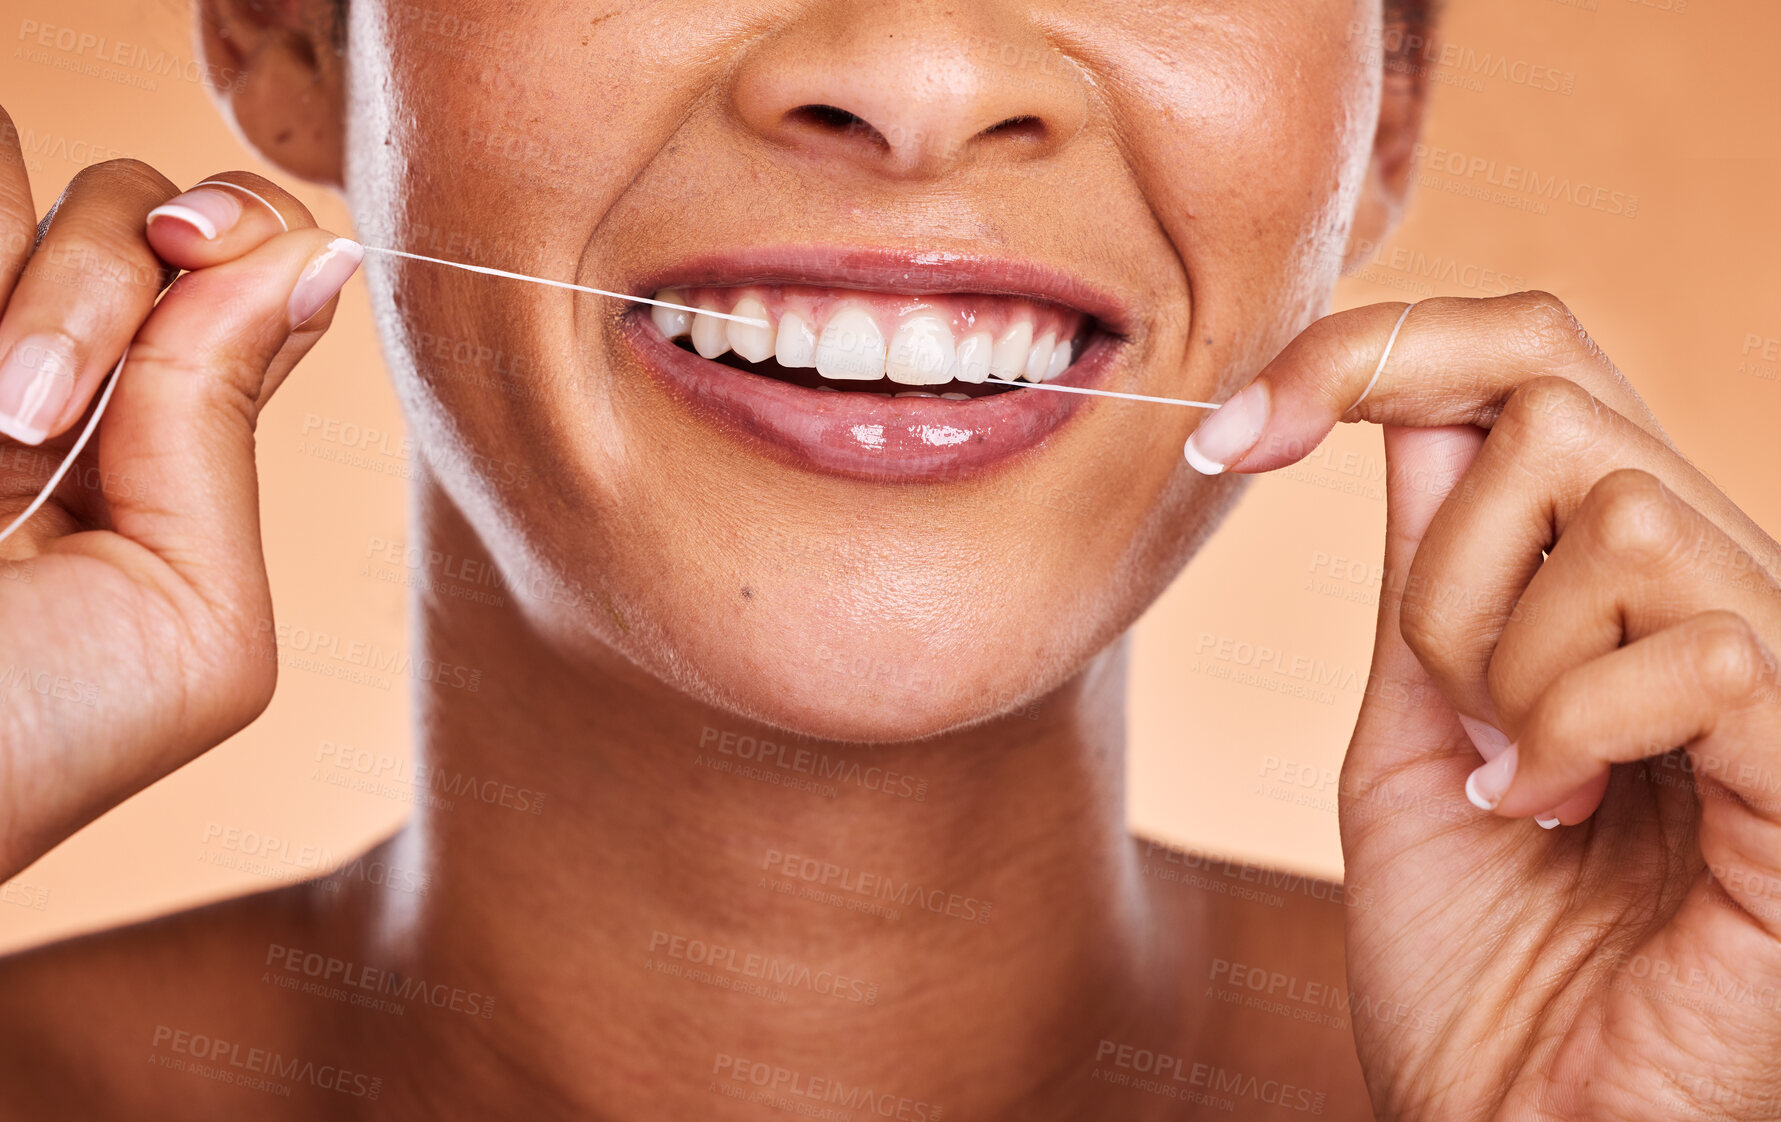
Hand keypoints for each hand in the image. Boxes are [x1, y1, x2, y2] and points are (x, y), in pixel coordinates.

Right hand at [0, 103, 359, 878]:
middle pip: (139, 210)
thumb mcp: (192, 622)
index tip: (206, 258)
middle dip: (114, 273)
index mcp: (160, 443)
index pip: (249, 267)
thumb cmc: (27, 746)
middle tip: (39, 408)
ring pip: (22, 176)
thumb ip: (229, 435)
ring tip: (3, 413)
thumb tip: (312, 257)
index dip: (249, 233)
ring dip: (46, 272)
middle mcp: (59, 373)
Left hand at [1188, 292, 1780, 1120]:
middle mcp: (1710, 592)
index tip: (1231, 439)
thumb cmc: (1470, 963)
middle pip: (1556, 403)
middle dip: (1439, 564)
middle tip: (1447, 710)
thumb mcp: (1412, 729)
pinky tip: (1557, 815)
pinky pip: (1702, 642)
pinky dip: (1577, 729)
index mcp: (1615, 582)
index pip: (1532, 359)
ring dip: (1503, 660)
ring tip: (1516, 788)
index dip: (1373, 353)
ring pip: (1616, 511)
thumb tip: (1419, 409)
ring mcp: (1775, 672)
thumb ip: (1431, 569)